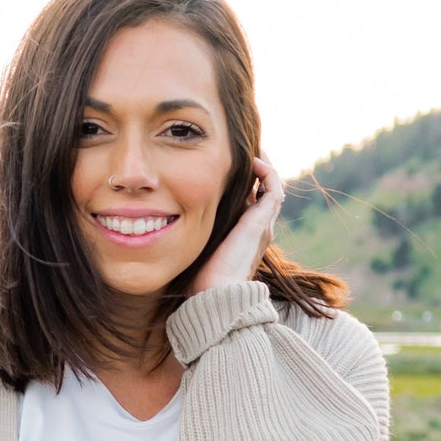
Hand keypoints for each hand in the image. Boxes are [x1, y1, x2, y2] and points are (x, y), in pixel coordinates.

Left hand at [191, 153, 285, 293]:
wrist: (218, 293)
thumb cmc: (202, 279)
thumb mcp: (195, 247)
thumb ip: (191, 231)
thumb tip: (166, 218)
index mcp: (242, 233)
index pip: (247, 199)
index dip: (239, 181)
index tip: (223, 165)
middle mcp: (257, 227)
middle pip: (262, 190)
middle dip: (252, 169)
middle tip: (237, 150)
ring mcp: (263, 223)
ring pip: (272, 185)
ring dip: (262, 164)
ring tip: (249, 147)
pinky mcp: (262, 220)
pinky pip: (274, 187)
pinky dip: (266, 170)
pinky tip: (251, 159)